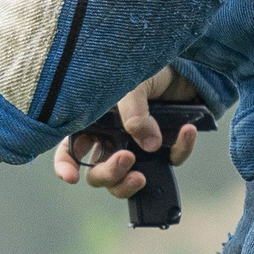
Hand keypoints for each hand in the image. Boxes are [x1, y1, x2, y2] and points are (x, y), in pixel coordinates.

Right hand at [53, 67, 201, 200]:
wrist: (184, 68)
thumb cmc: (147, 72)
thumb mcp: (132, 86)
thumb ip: (133, 113)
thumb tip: (148, 146)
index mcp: (95, 123)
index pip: (71, 150)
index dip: (66, 166)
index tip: (72, 177)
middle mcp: (113, 140)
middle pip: (98, 173)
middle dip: (108, 174)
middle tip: (127, 158)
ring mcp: (139, 149)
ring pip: (126, 181)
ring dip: (129, 185)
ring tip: (141, 176)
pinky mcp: (166, 149)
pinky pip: (172, 160)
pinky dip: (180, 149)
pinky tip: (186, 131)